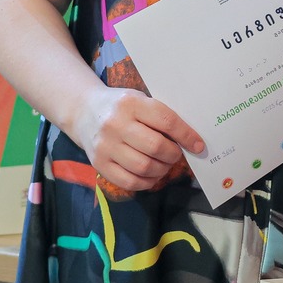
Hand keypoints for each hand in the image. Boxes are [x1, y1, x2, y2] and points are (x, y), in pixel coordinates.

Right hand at [70, 86, 205, 191]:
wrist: (83, 111)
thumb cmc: (120, 106)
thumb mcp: (139, 100)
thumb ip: (160, 116)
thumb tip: (190, 140)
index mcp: (131, 103)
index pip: (166, 121)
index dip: (186, 135)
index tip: (198, 145)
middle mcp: (116, 124)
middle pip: (156, 147)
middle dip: (173, 155)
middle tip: (176, 154)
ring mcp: (106, 146)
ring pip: (144, 167)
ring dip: (162, 170)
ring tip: (163, 164)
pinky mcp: (99, 164)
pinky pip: (130, 182)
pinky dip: (147, 182)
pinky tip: (151, 175)